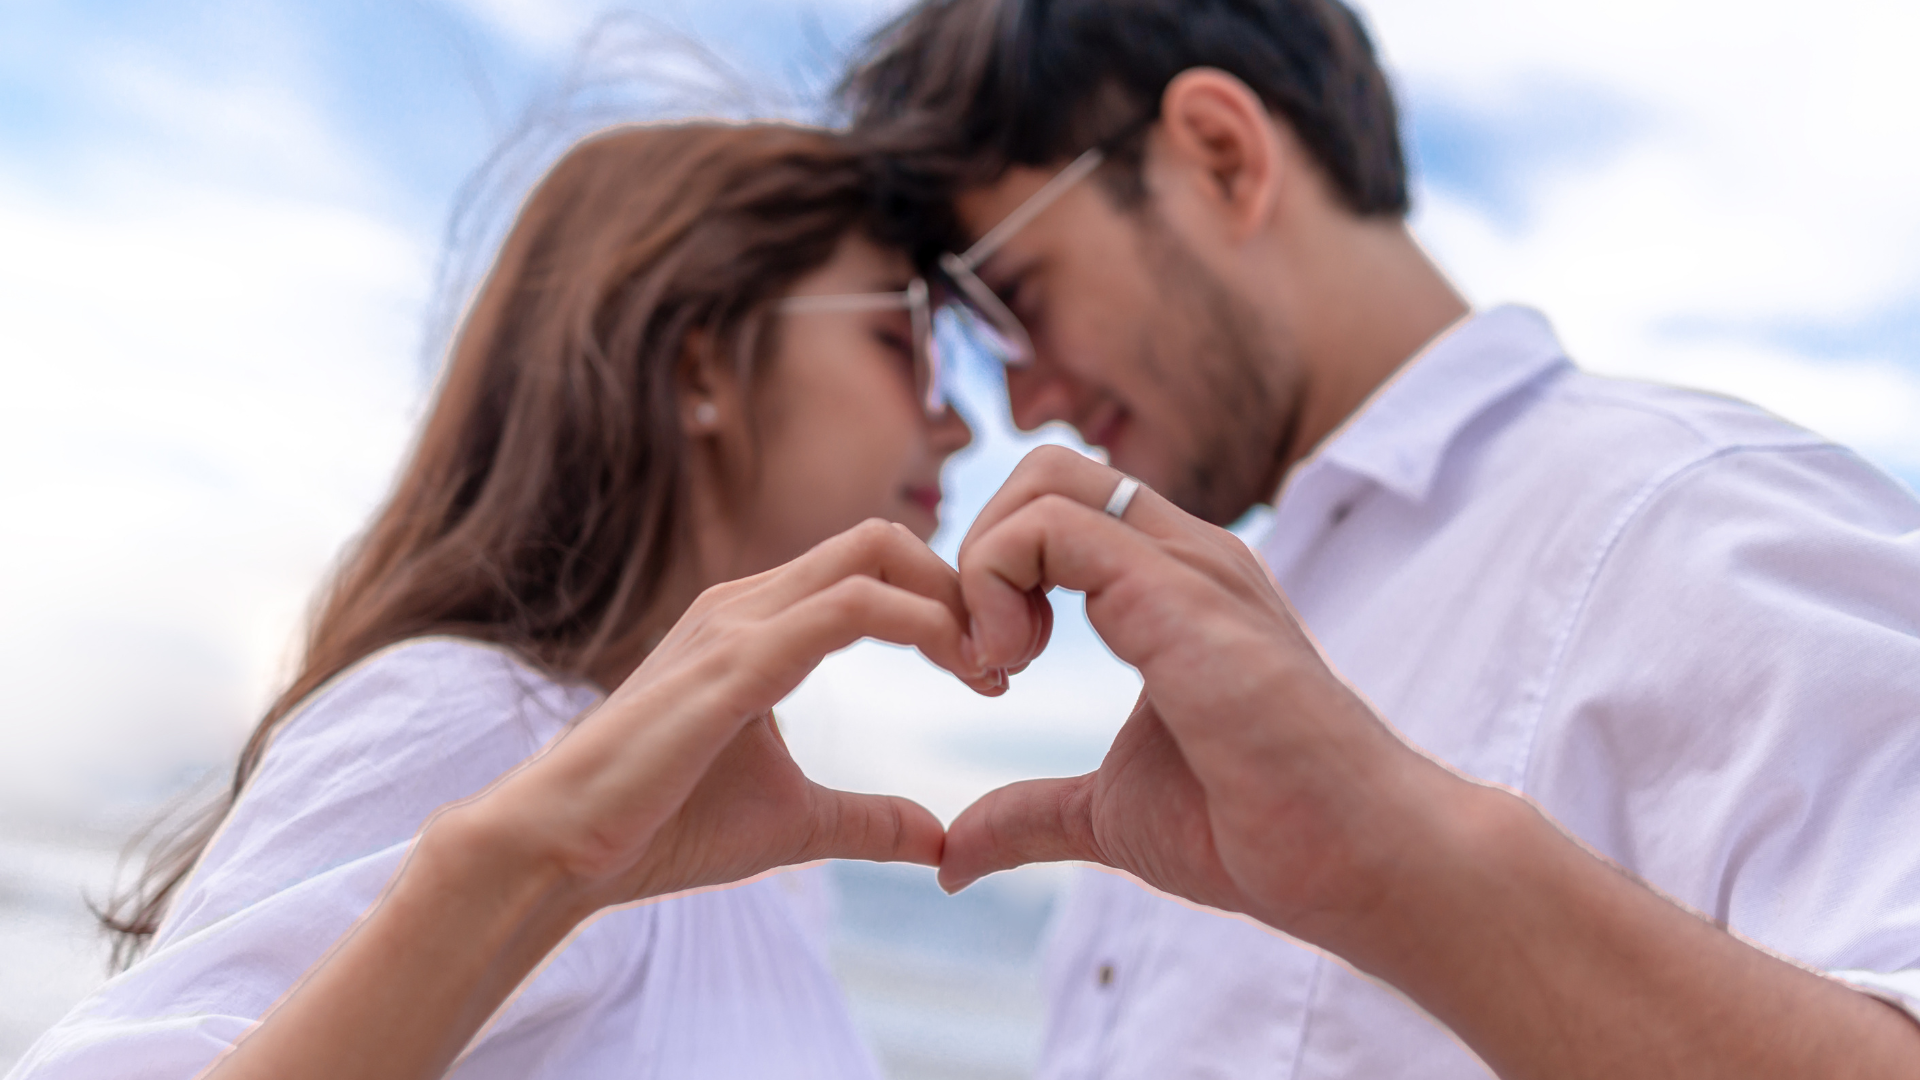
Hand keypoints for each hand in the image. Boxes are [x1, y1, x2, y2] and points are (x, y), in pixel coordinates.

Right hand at [451, 518, 1001, 914]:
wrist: (559, 852)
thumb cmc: (660, 828)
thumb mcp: (793, 821)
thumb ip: (867, 819)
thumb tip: (940, 838)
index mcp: (757, 623)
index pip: (874, 566)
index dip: (948, 602)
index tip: (995, 670)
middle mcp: (747, 603)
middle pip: (884, 541)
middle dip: (963, 585)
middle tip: (1011, 660)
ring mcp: (737, 622)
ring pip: (874, 556)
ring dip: (955, 602)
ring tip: (996, 670)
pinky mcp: (733, 661)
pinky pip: (850, 608)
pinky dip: (923, 625)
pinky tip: (963, 670)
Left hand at [942, 447, 1434, 940]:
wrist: (1360, 860)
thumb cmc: (1259, 832)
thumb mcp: (1110, 815)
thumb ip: (1032, 816)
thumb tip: (953, 859)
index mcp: (1171, 586)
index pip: (1057, 509)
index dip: (992, 574)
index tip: (989, 672)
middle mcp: (1184, 555)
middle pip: (1044, 469)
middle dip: (977, 549)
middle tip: (982, 656)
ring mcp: (1188, 564)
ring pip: (1043, 478)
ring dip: (981, 566)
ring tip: (998, 665)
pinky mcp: (1179, 594)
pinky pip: (1051, 527)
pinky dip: (994, 582)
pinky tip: (1013, 669)